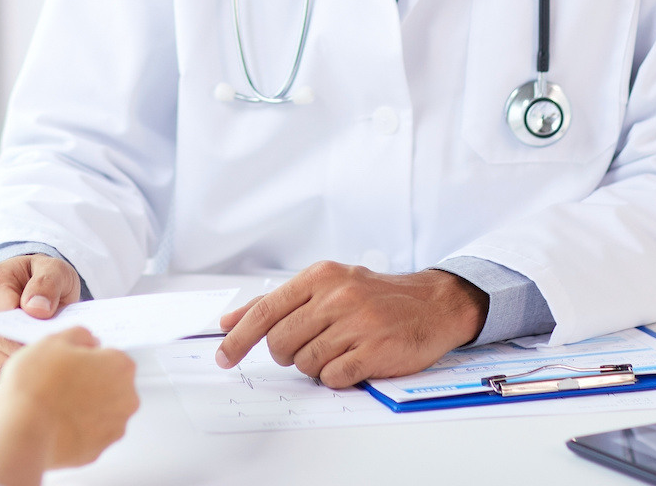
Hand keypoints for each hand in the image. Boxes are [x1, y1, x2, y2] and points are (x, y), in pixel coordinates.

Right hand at [0, 254, 81, 380]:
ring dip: (29, 361)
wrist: (31, 288)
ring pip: (2, 363)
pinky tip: (40, 361)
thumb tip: (38, 310)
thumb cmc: (41, 278)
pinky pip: (2, 374)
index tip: (54, 334)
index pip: (5, 315)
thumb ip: (47, 283)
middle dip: (32, 347)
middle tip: (59, 347)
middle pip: (2, 343)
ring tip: (52, 352)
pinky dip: (23, 372)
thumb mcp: (53, 269)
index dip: (30, 329)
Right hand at [0, 327, 138, 485]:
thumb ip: (78, 335)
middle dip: (91, 382)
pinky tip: (56, 423)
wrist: (21, 432)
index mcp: (119, 366)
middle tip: (59, 382)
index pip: (111, 355)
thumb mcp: (52, 342)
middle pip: (111, 384)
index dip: (87, 357)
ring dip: (86, 407)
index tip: (69, 362)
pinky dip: (77, 429)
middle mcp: (125, 398)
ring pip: (102, 411)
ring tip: (54, 405)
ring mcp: (113, 428)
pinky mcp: (97, 451)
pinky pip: (90, 434)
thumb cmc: (36, 386)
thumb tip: (88, 340)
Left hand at [214, 261, 488, 388]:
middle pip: (281, 343)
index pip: (266, 311)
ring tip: (338, 350)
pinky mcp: (375, 350)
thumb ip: (277, 302)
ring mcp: (357, 323)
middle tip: (308, 348)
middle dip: (287, 354)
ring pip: (305, 363)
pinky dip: (337, 377)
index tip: (223, 357)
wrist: (432, 303)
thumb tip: (229, 320)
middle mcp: (337, 296)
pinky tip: (353, 361)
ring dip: (315, 366)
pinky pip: (333, 378)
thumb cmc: (373, 296)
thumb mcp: (325, 285)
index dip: (239, 338)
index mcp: (320, 277)